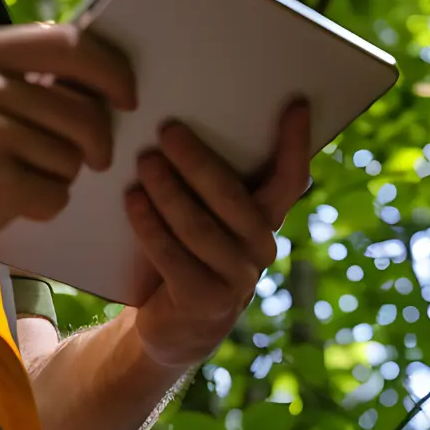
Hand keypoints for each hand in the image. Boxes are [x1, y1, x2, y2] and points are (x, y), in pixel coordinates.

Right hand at [0, 22, 135, 246]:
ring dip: (63, 172)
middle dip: (97, 139)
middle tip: (93, 154)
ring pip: (73, 156)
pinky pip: (55, 195)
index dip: (113, 71)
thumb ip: (27, 68)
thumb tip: (104, 72)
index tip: (128, 96)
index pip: (74, 45)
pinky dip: (45, 202)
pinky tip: (15, 196)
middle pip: (84, 111)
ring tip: (28, 170)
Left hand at [125, 101, 312, 369]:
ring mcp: (236, 279)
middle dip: (199, 161)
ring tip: (145, 162)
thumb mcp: (205, 215)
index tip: (297, 103)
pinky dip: (150, 226)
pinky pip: (173, 257)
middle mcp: (260, 248)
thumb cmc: (186, 249)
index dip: (295, 144)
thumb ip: (207, 181)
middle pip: (233, 199)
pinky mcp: (204, 301)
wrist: (174, 325)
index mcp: (266, 219)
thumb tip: (177, 122)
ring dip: (169, 191)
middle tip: (167, 130)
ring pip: (200, 228)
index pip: (290, 179)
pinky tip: (133, 201)